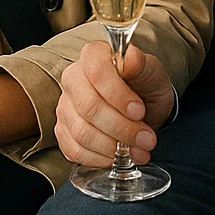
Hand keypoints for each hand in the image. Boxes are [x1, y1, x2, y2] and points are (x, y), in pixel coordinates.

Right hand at [56, 42, 174, 167]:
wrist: (144, 107)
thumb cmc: (145, 85)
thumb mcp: (151, 70)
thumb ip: (140, 63)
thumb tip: (131, 58)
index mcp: (92, 56)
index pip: (96, 71)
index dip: (118, 94)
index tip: (139, 111)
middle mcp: (73, 78)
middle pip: (89, 107)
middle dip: (122, 127)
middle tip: (146, 138)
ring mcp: (65, 106)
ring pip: (82, 132)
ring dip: (114, 147)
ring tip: (139, 150)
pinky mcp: (64, 132)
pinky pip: (75, 151)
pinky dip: (100, 158)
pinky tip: (119, 156)